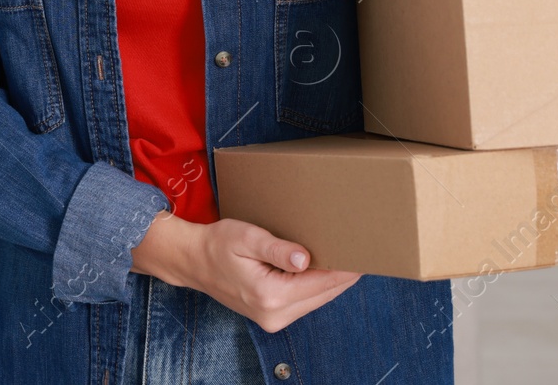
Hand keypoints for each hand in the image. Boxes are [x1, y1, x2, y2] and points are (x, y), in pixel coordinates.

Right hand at [131, 211, 360, 331]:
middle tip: (363, 252)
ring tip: (348, 258)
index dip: (345, 268)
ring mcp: (273, 319)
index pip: (320, 283)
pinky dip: (317, 287)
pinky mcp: (272, 317)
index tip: (364, 254)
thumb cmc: (217, 244)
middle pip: (323, 294)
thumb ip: (277, 250)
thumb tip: (307, 259)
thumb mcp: (246, 238)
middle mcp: (274, 314)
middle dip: (343, 275)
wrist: (193, 262)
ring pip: (316, 300)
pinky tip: (324, 270)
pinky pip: (305, 302)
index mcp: (269, 294)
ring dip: (332, 282)